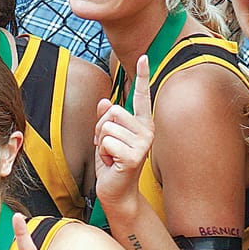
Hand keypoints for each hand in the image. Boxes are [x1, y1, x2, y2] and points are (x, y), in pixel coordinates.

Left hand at [92, 56, 152, 223]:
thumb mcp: (105, 138)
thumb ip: (106, 120)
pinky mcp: (134, 156)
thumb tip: (104, 102)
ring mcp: (143, 143)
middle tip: (107, 146)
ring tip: (110, 156)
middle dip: (101, 127)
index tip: (144, 57)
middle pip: (113, 111)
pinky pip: (105, 142)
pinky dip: (102, 153)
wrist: (116, 193)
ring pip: (107, 126)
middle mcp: (147, 131)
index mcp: (143, 124)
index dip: (142, 76)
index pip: (142, 96)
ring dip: (101, 142)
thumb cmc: (112, 164)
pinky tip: (111, 164)